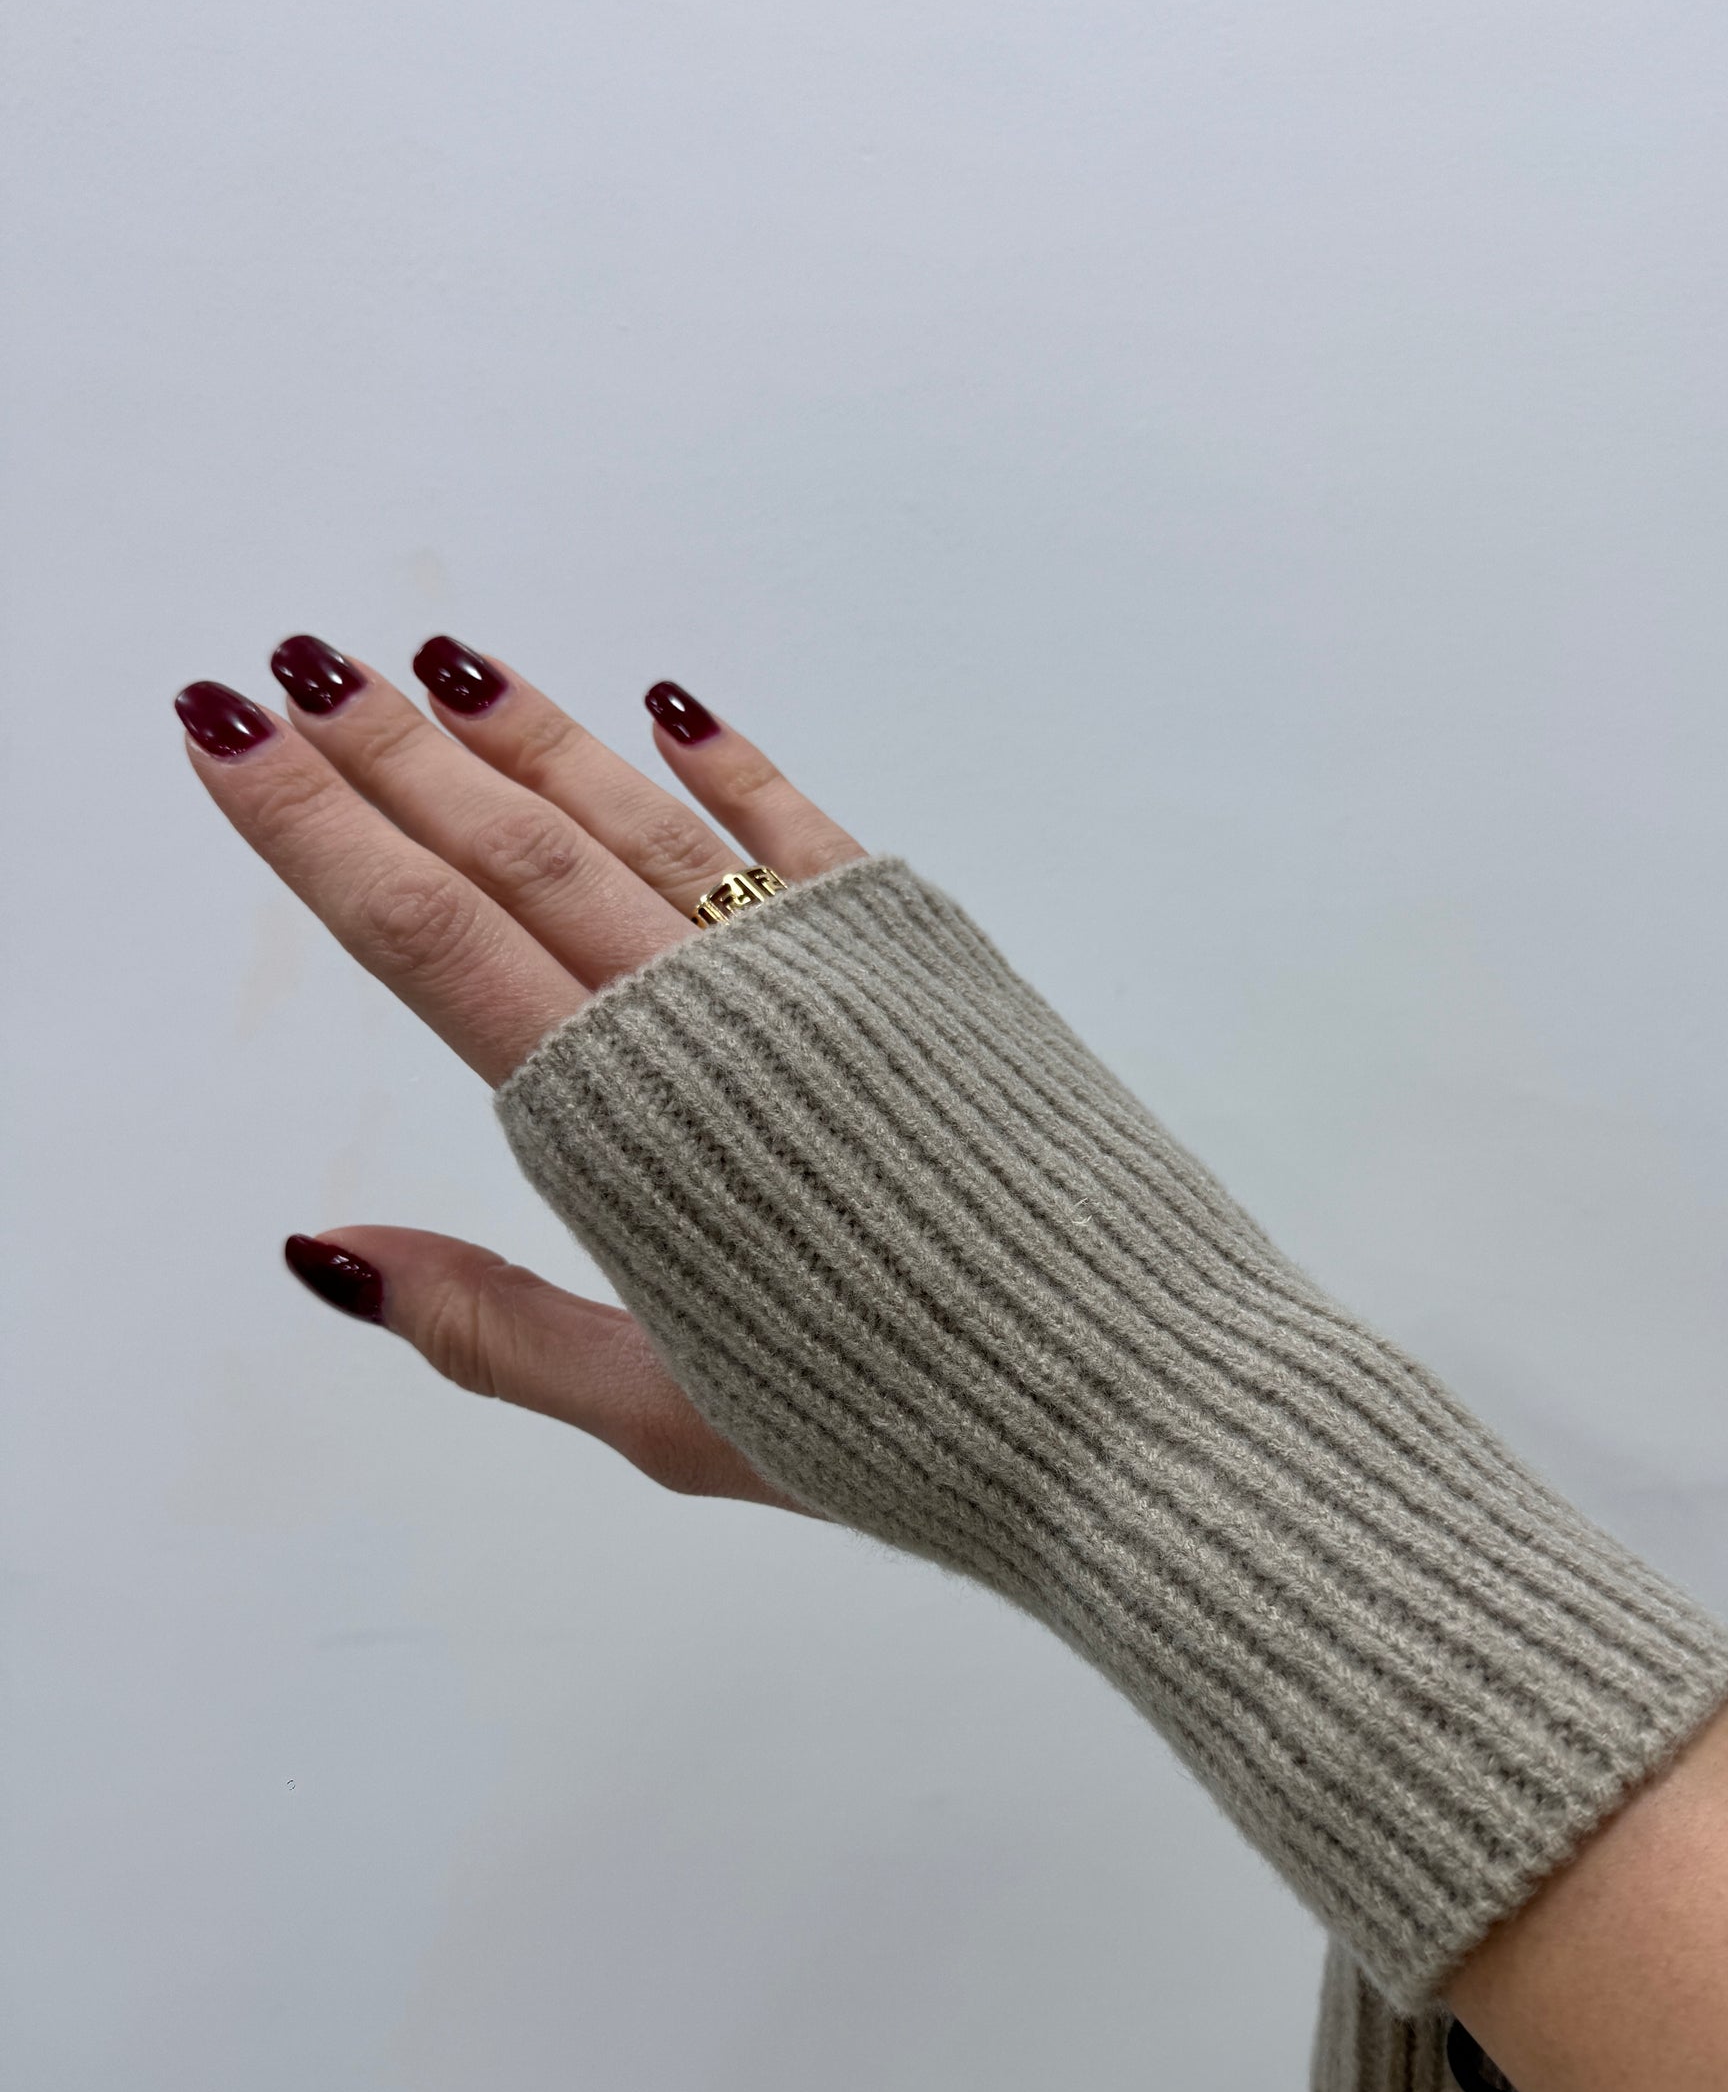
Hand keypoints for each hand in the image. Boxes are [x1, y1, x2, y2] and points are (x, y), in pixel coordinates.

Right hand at [178, 637, 866, 1511]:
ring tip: (432, 662)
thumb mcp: (661, 1410)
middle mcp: (705, 1022)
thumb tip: (320, 1249)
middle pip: (512, 852)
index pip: (428, 941)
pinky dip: (729, 764)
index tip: (230, 737)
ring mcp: (819, 973)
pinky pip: (802, 832)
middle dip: (384, 754)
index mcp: (619, 1133)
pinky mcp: (923, 956)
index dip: (315, 834)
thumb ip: (490, 1323)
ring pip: (639, 820)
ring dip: (527, 736)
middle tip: (287, 662)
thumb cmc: (895, 1430)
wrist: (1132, 1394)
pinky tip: (666, 703)